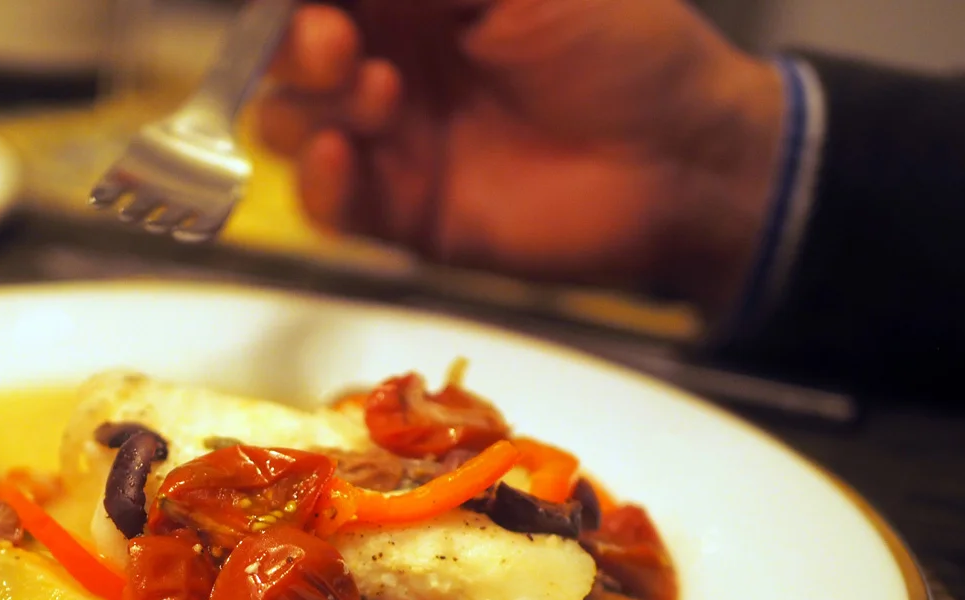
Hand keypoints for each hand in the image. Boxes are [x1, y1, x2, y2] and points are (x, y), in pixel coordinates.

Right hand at [257, 1, 784, 314]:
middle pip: (288, 51)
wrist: (676, 164)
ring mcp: (393, 139)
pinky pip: (324, 204)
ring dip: (308, 106)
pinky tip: (341, 155)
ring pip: (290, 121)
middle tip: (335, 45)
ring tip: (377, 96)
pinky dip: (317, 182)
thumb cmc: (625, 49)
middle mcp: (393, 60)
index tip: (314, 4)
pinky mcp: (401, 214)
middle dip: (294, 43)